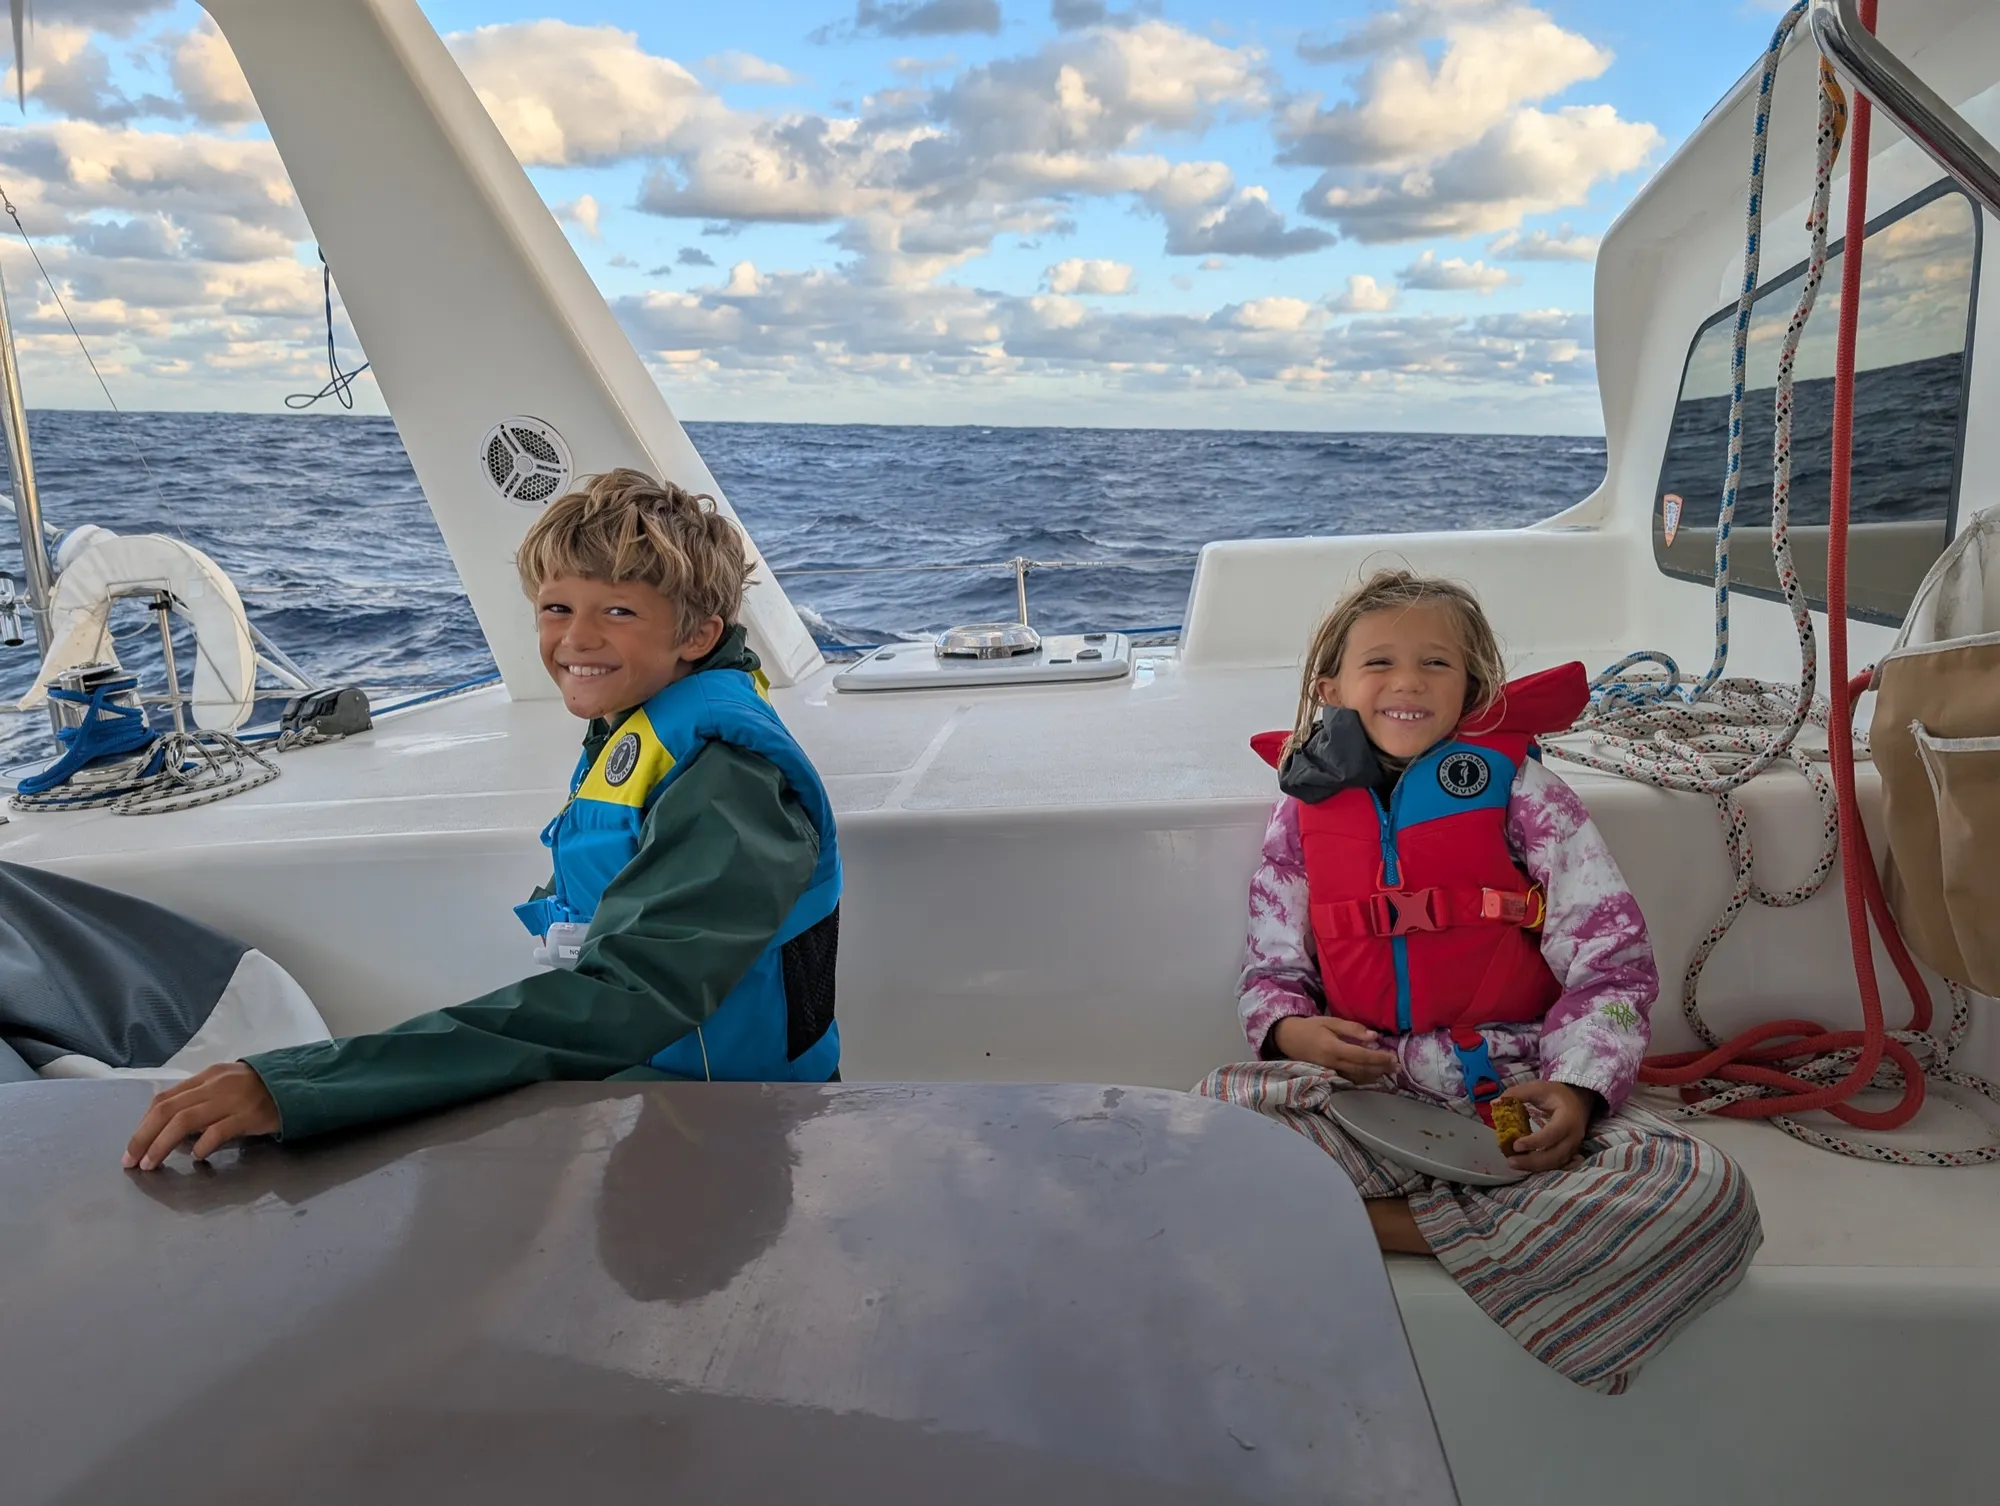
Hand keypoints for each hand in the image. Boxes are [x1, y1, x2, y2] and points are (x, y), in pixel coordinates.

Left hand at [124, 1063, 279, 1169]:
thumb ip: (200, 1101)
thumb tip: (173, 1131)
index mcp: (206, 1077)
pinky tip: (196, 1157)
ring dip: (162, 1145)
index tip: (132, 1147)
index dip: (142, 1124)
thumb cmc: (260, 1089)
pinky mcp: (250, 1115)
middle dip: (143, 1137)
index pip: (164, 1099)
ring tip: (151, 1164)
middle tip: (131, 1161)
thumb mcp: (226, 1086)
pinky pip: (219, 1131)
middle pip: (167, 1110)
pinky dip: (202, 1145)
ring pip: (185, 1121)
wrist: (299, 1083)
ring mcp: (232, 1100)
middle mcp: (214, 1086)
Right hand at [1271, 1015, 1398, 1083]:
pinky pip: (1350, 1080)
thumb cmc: (1310, 1027)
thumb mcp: (1330, 1021)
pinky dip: (1364, 1079)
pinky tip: (1374, 1076)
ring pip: (1357, 1078)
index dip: (1379, 1058)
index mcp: (1333, 1048)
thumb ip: (1352, 1029)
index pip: (1361, 1056)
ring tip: (1390, 1071)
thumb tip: (1374, 1037)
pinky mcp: (1329, 1075)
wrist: (1287, 1039)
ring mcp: (1330, 1072)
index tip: (1393, 1057)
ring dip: (1375, 1075)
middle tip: (1397, 1066)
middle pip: (1362, 1069)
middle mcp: (1332, 1063)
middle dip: (1381, 1068)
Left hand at [1500, 1080, 1598, 1172]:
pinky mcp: (1570, 1153)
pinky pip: (1557, 1165)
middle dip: (1532, 1161)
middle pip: (1555, 1155)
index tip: (1515, 1145)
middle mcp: (1573, 1136)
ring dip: (1534, 1167)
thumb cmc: (1556, 1094)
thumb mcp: (1537, 1088)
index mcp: (1567, 1118)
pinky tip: (1526, 1166)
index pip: (1552, 1134)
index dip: (1534, 1142)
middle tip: (1510, 1161)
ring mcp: (1573, 1147)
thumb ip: (1517, 1094)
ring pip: (1555, 1163)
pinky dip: (1542, 1167)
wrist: (1578, 1100)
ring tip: (1514, 1163)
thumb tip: (1495, 1103)